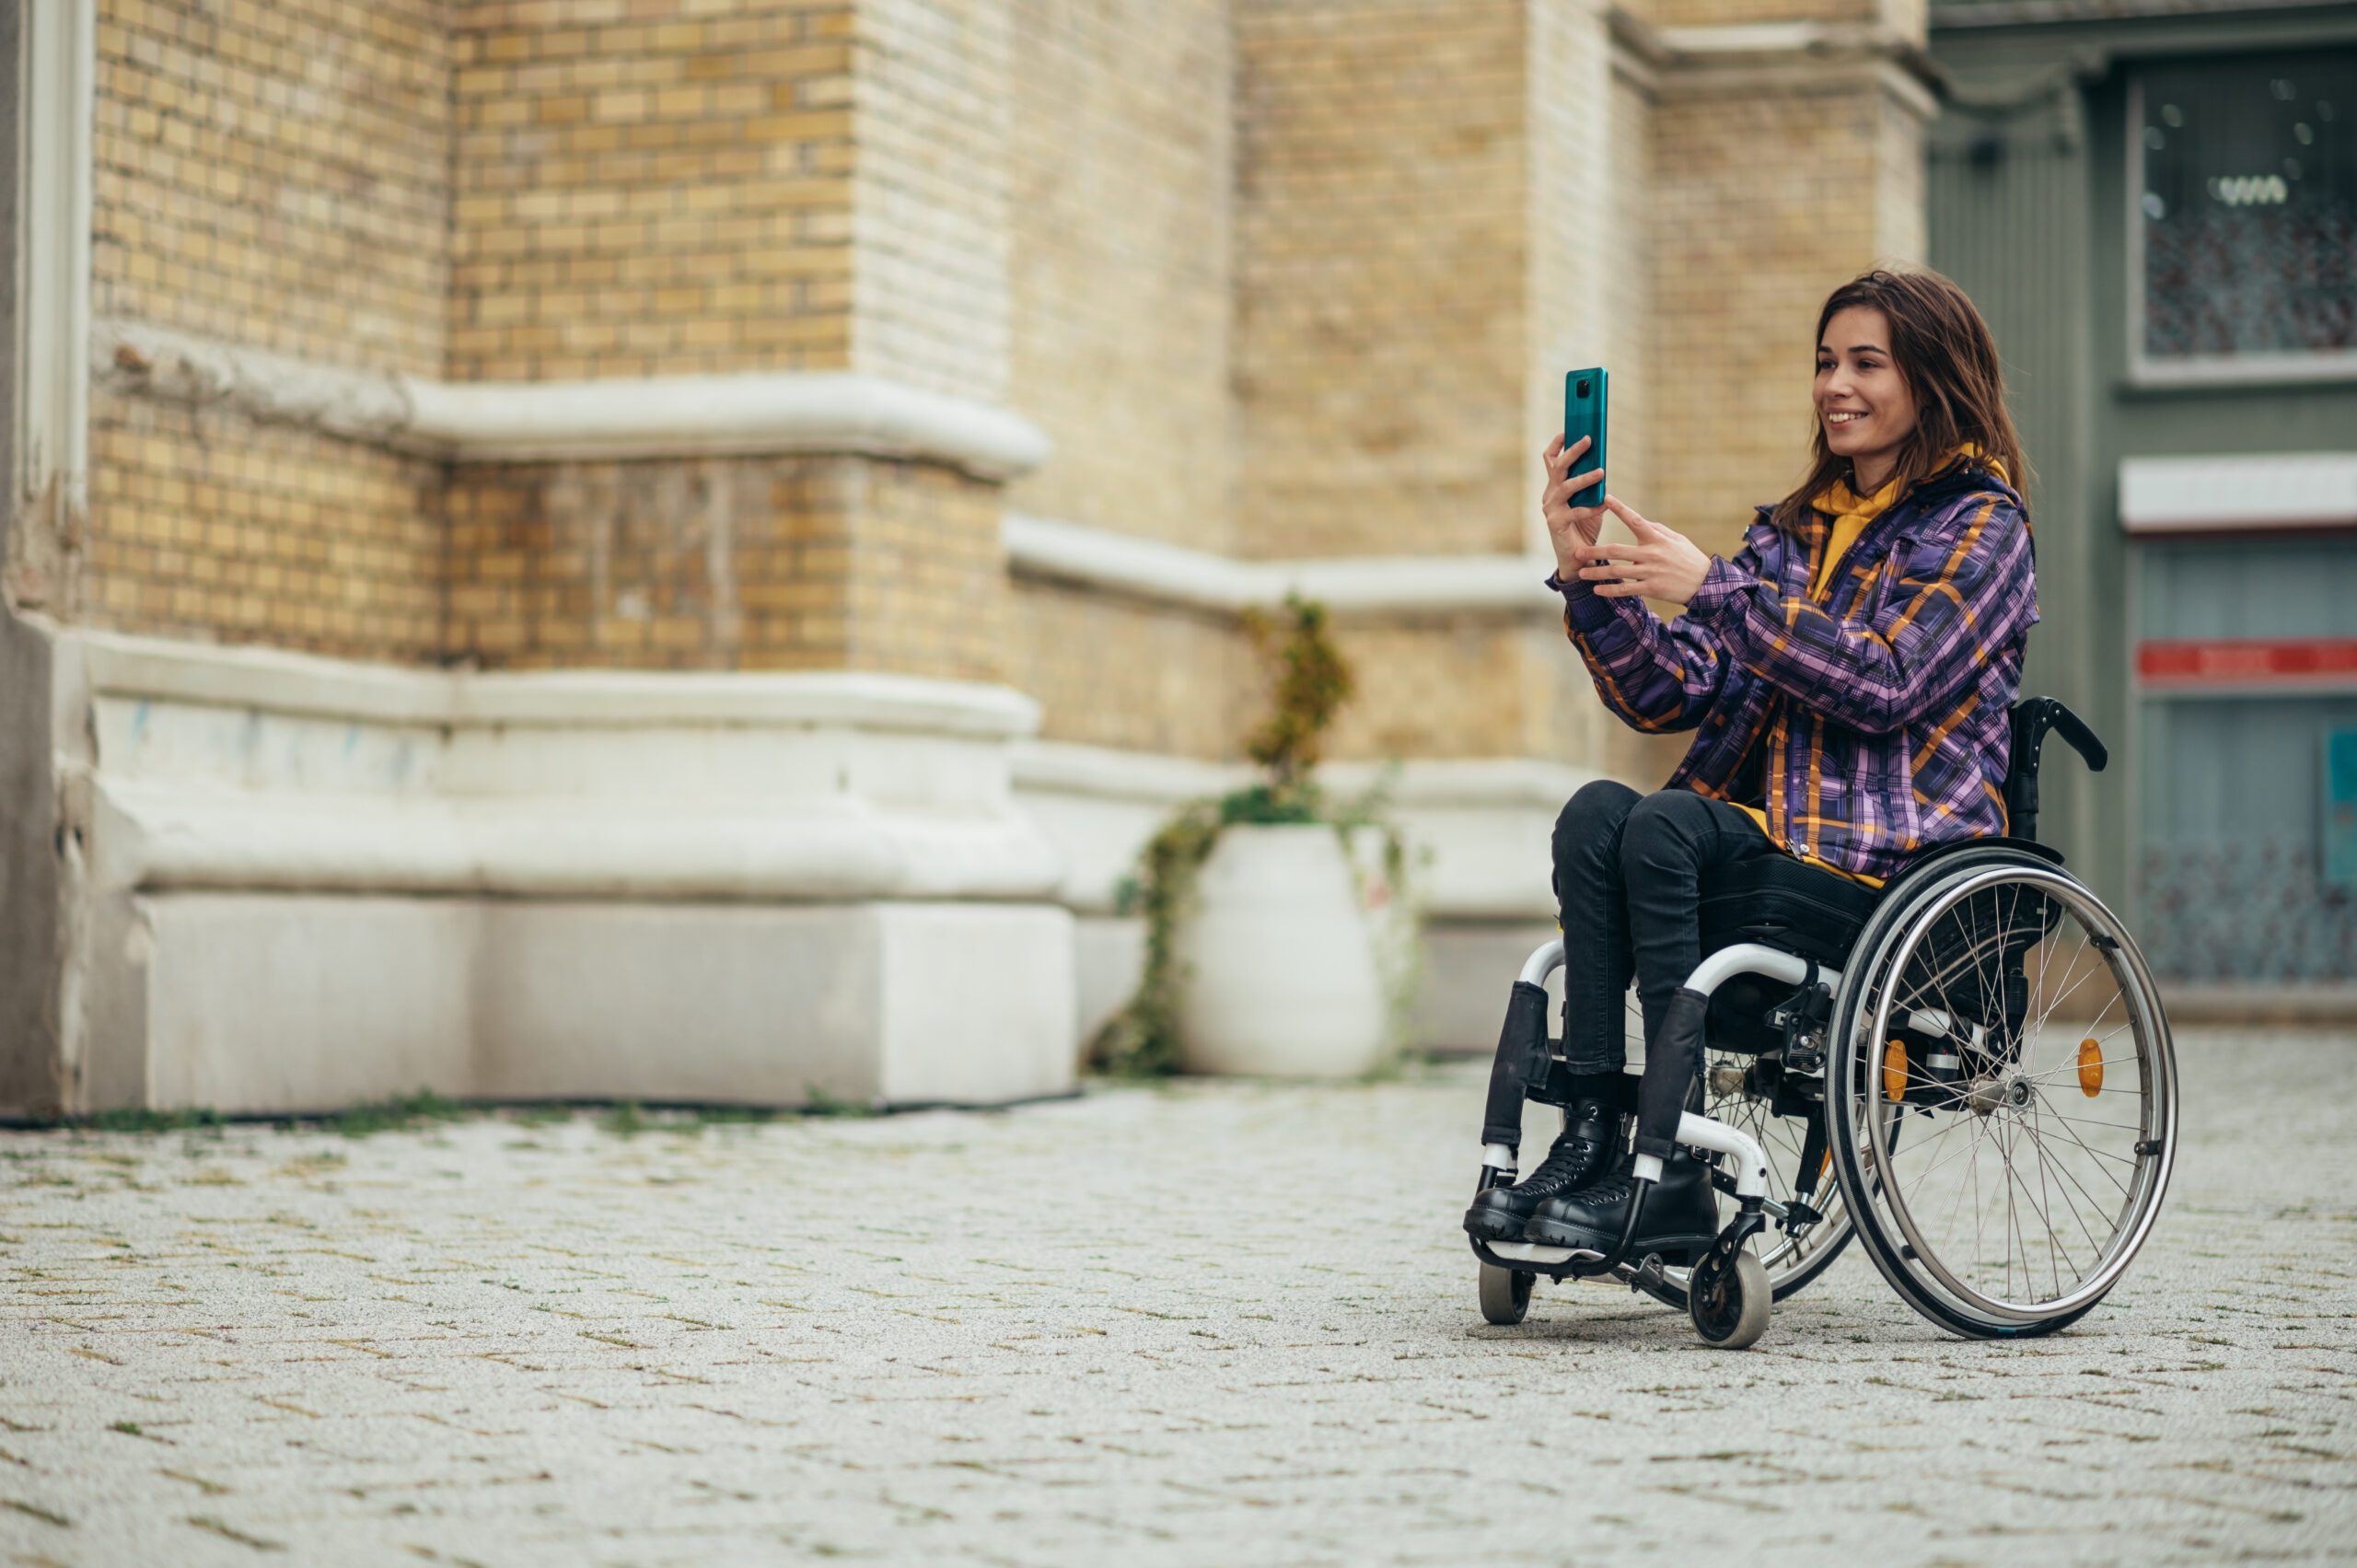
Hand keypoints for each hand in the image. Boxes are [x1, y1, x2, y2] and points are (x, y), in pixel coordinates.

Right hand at [1540, 433, 1609, 573]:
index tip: (1567, 430)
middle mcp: (1549, 495)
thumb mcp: (1589, 501)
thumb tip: (1602, 466)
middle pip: (1558, 467)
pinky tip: (1604, 504)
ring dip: (1584, 478)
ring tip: (1601, 472)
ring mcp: (1551, 509)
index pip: (1550, 461)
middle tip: (1588, 440)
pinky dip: (1592, 508)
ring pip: (1566, 487)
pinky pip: (1575, 511)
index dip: (1557, 445)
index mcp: (1555, 487)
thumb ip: (1592, 486)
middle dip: (1572, 452)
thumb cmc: (1584, 526)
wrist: (1577, 557)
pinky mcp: (1556, 524)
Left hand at [1568, 497, 1713, 604]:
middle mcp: (1651, 553)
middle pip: (1616, 550)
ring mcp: (1650, 572)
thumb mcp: (1677, 539)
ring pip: (1617, 572)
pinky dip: (1610, 590)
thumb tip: (1640, 521)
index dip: (1620, 508)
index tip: (1606, 498)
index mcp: (1657, 538)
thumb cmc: (1689, 558)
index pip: (1635, 520)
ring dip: (1597, 573)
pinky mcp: (1652, 588)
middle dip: (1594, 551)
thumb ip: (1657, 530)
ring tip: (1581, 573)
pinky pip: (1626, 590)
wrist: (1705, 584)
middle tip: (1577, 551)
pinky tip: (1597, 590)